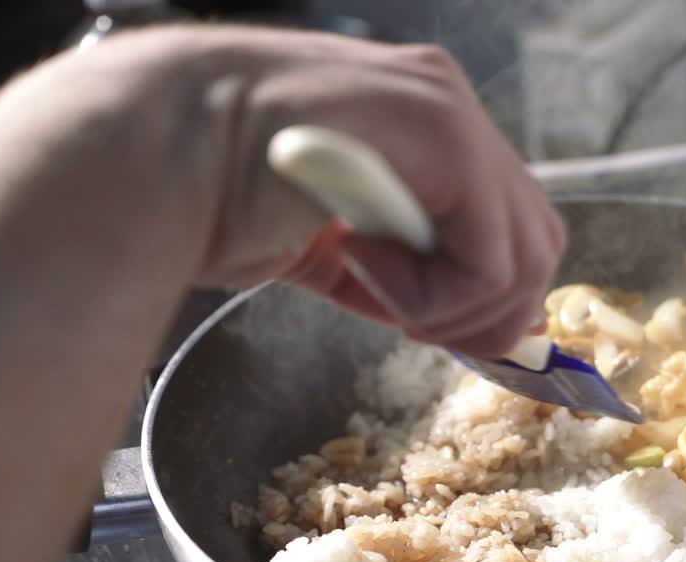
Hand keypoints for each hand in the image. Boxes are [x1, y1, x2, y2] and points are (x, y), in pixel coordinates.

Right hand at [28, 25, 565, 356]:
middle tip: (413, 327)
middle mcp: (447, 106)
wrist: (150, 156)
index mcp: (423, 122)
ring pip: (523, 255)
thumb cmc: (214, 198)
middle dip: (485, 312)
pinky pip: (488, 258)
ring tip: (373, 286)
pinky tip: (363, 266)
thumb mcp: (336, 242)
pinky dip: (434, 295)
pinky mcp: (442, 138)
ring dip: (452, 307)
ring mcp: (448, 113)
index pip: (509, 223)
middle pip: (535, 241)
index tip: (431, 329)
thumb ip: (409, 271)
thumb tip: (488, 330)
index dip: (489, 296)